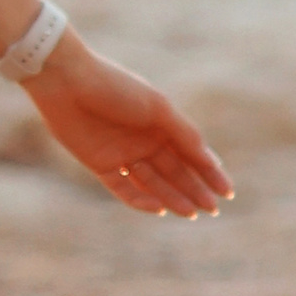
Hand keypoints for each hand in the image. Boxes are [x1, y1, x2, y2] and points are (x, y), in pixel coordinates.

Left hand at [25, 32, 231, 217]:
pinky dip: (141, 200)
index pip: (192, 154)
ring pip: (153, 183)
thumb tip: (211, 161)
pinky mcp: (100, 165)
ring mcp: (122, 154)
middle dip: (195, 190)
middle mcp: (144, 140)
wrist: (67, 82)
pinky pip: (124, 189)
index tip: (227, 192)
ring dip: (173, 198)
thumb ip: (183, 134)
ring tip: (192, 213)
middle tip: (212, 209)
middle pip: (175, 171)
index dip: (210, 173)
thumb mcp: (157, 108)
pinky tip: (160, 209)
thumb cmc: (116, 88)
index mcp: (162, 123)